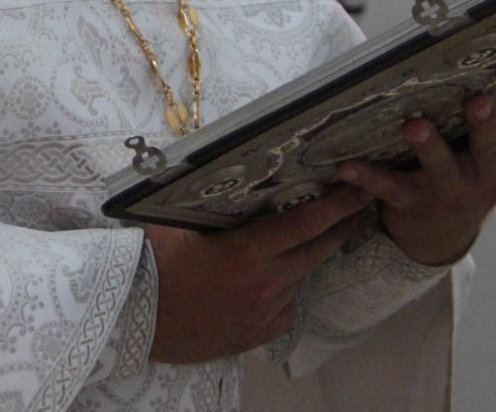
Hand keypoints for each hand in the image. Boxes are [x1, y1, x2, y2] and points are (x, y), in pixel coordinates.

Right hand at [146, 184, 371, 362]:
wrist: (136, 320)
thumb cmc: (153, 265)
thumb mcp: (175, 222)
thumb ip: (196, 197)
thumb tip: (198, 160)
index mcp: (246, 251)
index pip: (304, 224)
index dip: (336, 207)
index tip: (359, 192)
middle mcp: (262, 283)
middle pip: (316, 251)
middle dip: (340, 228)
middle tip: (357, 209)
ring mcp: (262, 312)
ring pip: (300, 279)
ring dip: (306, 259)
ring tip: (306, 242)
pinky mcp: (256, 334)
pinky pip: (286, 308)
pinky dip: (287, 291)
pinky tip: (274, 279)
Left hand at [336, 79, 495, 265]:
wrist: (439, 235)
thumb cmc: (481, 170)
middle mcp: (485, 176)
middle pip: (490, 150)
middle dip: (486, 126)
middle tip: (480, 100)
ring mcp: (448, 191)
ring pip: (439, 168)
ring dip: (427, 146)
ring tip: (413, 125)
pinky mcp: (409, 201)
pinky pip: (387, 188)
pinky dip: (365, 178)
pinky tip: (345, 165)